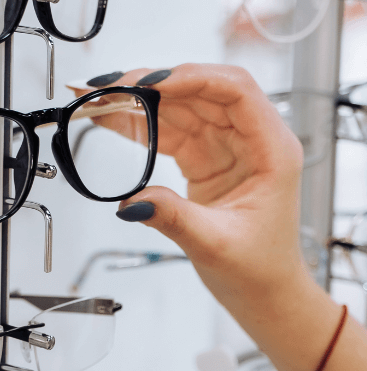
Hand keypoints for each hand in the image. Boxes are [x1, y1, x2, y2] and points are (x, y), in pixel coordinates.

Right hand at [77, 64, 309, 329]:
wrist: (264, 292)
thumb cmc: (259, 269)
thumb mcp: (215, 245)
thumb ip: (173, 218)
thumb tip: (132, 201)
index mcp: (272, 149)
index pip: (235, 91)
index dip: (191, 78)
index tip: (149, 83)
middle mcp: (251, 138)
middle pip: (200, 90)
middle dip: (152, 85)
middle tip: (108, 89)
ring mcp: (226, 144)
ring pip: (181, 105)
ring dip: (139, 100)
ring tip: (97, 100)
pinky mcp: (205, 156)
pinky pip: (170, 129)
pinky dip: (140, 124)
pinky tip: (110, 119)